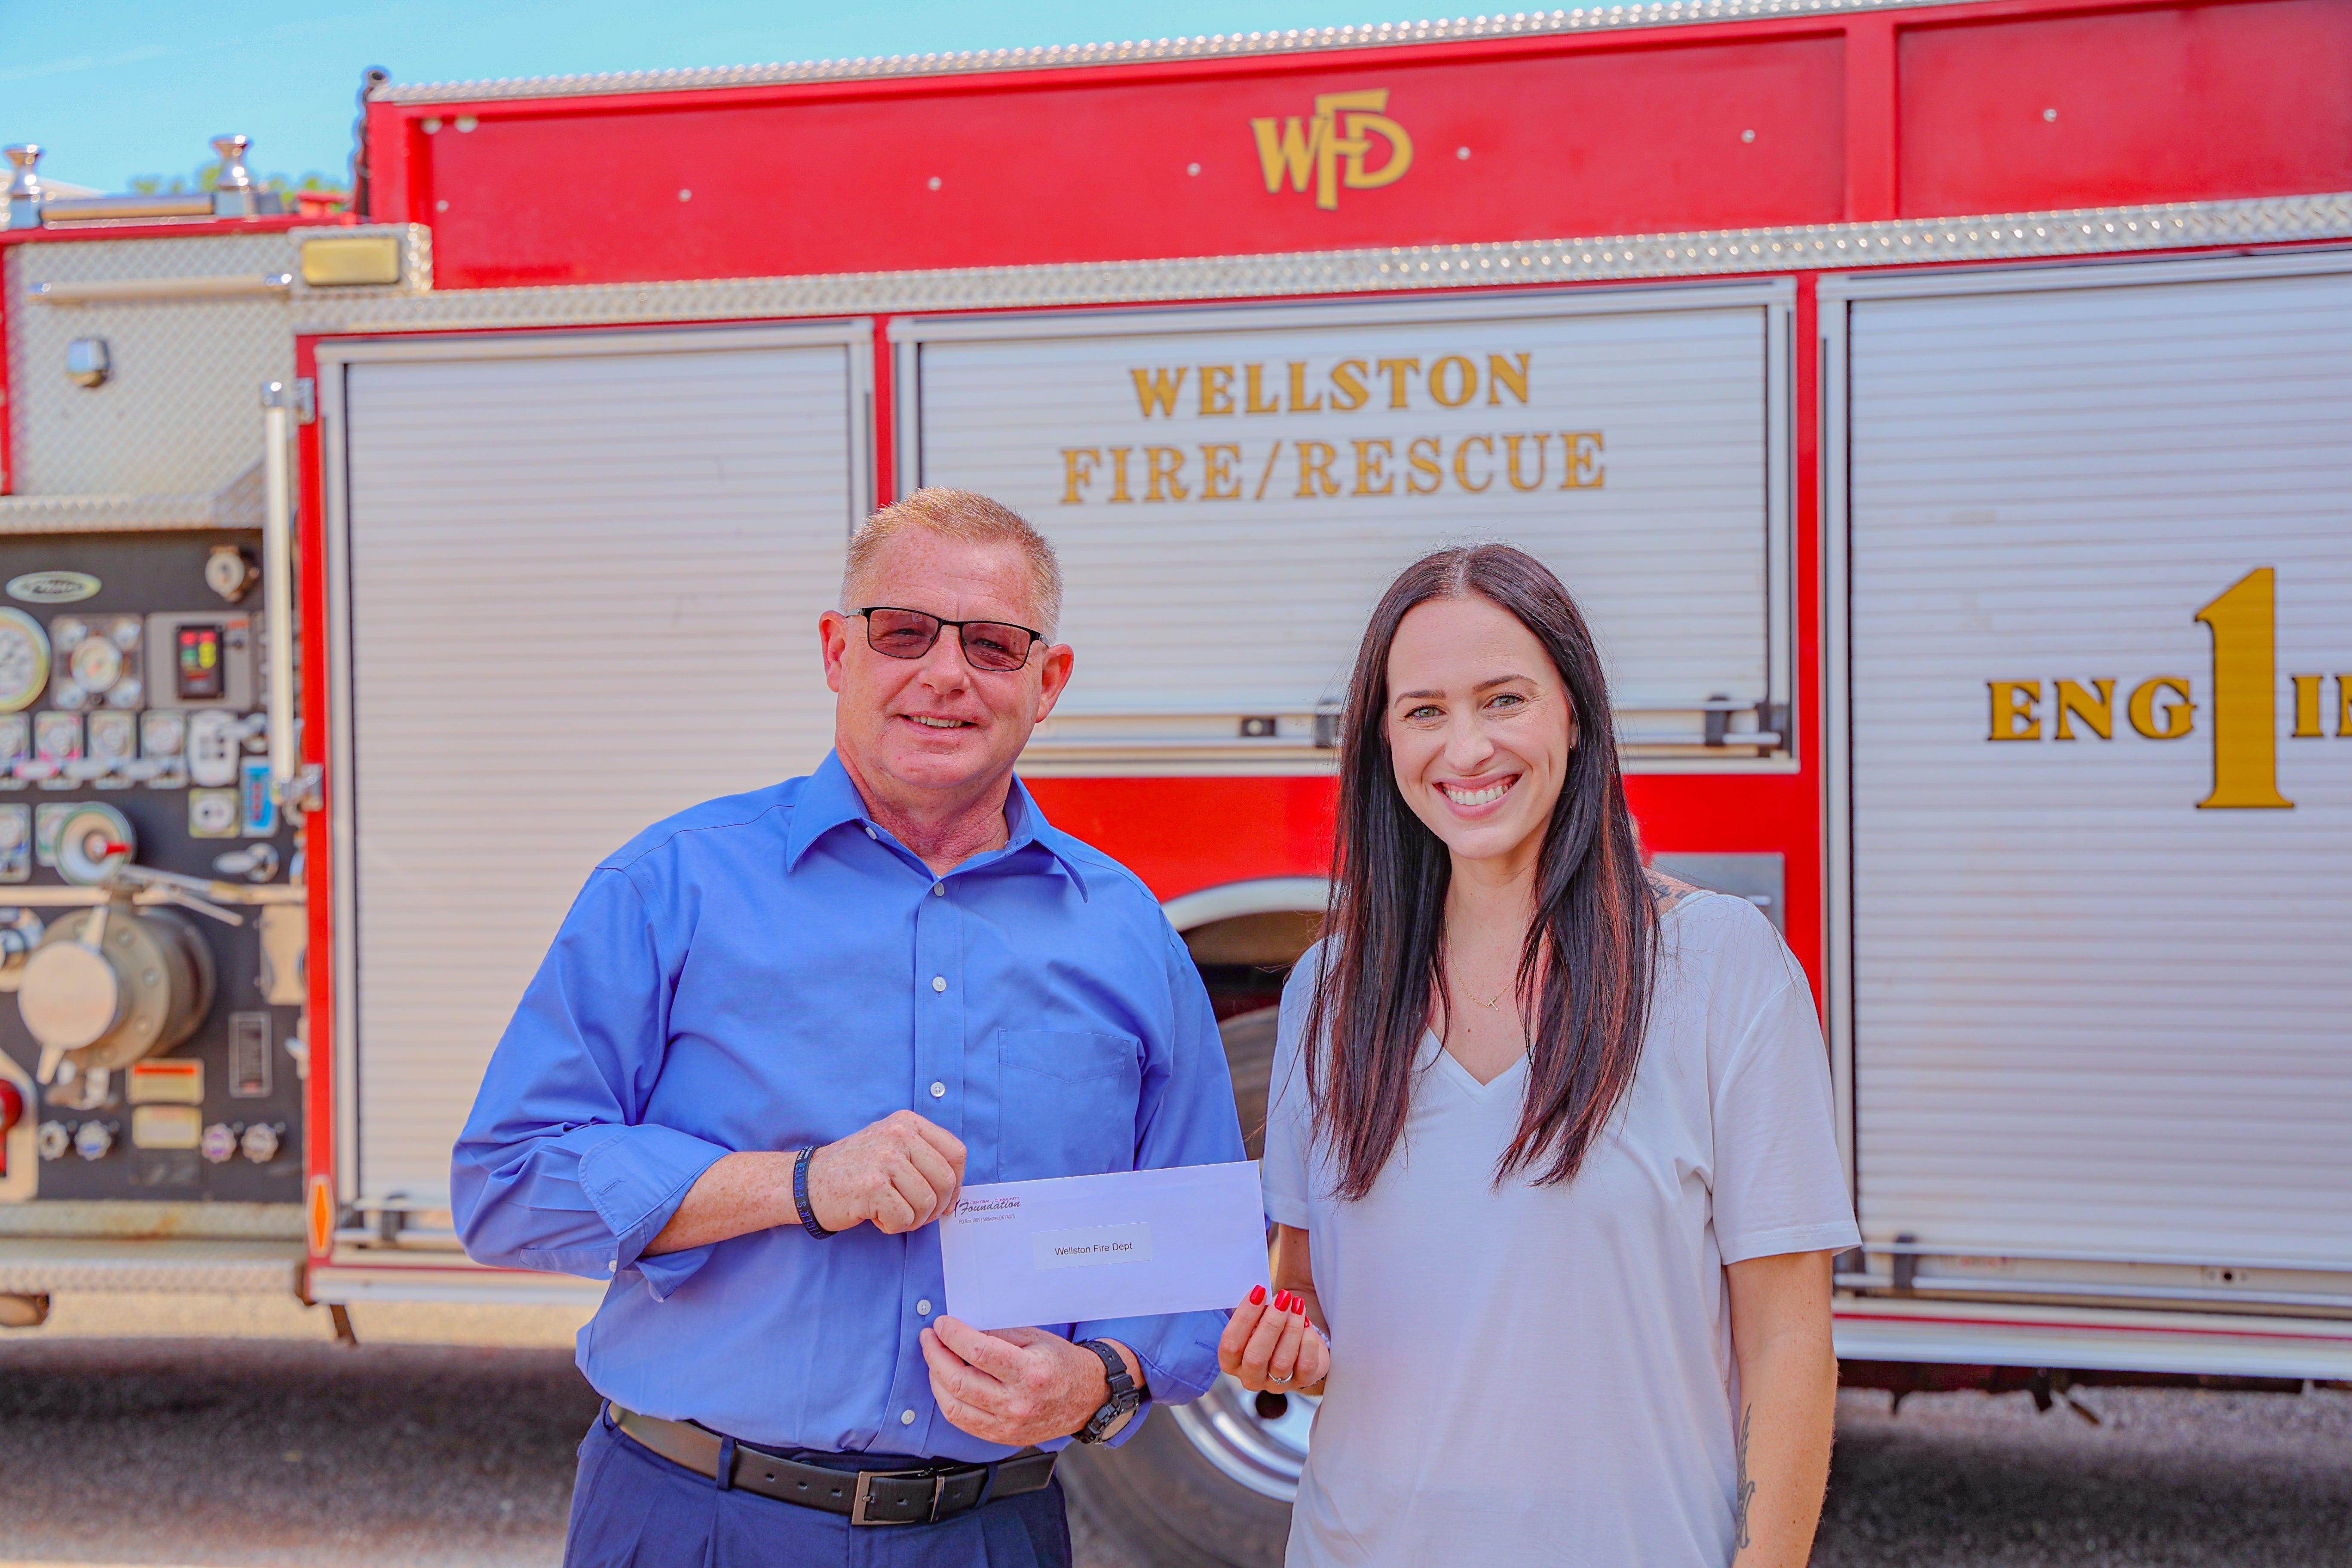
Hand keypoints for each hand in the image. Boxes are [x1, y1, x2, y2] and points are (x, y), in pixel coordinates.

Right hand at [803, 1110, 965, 1234]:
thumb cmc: (853, 1170)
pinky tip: (876, 1217)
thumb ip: (924, 1156)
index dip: (957, 1183)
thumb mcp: (890, 1144)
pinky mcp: (872, 1186)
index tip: (944, 1199)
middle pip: (946, 1181)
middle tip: (915, 1213)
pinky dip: (894, 1227)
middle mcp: (898, 1135)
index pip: (956, 1153)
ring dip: (913, 1220)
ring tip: (891, 1214)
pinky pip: (905, 1219)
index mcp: (907, 1122)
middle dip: (936, 1207)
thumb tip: (955, 1190)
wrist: (805, 1183)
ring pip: (927, 1203)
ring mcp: (884, 1160)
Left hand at [919, 1318, 1120, 1445]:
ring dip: (935, 1378)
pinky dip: (946, 1400)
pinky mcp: (1002, 1438)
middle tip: (928, 1336)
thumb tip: (961, 1327)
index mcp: (1031, 1373)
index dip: (953, 1335)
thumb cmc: (1060, 1363)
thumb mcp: (1036, 1338)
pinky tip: (943, 1382)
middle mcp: (1018, 1403)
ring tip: (933, 1358)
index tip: (941, 1323)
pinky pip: (962, 1422)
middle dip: (935, 1354)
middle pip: (959, 1380)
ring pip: (953, 1406)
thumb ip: (998, 1333)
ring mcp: (1008, 1426)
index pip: (978, 1352)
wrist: (1086, 1399)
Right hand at [1220, 1285, 1329, 1393]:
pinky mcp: (1301, 1380)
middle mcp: (1250, 1376)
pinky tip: (1307, 1323)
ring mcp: (1276, 1383)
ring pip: (1281, 1362)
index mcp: (1231, 1361)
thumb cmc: (1270, 1324)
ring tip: (1297, 1305)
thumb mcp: (1256, 1316)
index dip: (1244, 1317)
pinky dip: (1307, 1341)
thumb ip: (1253, 1307)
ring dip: (1291, 1329)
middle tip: (1282, 1298)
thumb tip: (1259, 1291)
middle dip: (1271, 1323)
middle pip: (1255, 1357)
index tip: (1259, 1291)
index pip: (1230, 1344)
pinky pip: (1305, 1365)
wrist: (1296, 1338)